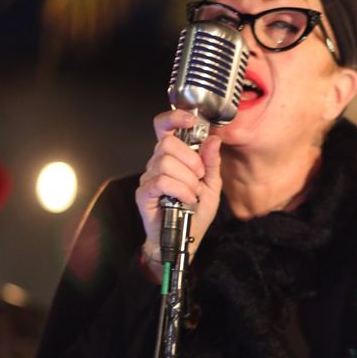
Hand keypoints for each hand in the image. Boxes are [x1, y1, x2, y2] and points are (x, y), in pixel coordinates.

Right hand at [136, 110, 222, 272]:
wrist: (186, 239)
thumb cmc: (195, 212)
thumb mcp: (212, 185)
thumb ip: (211, 162)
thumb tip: (213, 139)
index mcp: (173, 156)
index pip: (164, 126)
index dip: (174, 118)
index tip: (190, 121)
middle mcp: (157, 163)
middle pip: (168, 143)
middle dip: (190, 159)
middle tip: (199, 177)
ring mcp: (149, 177)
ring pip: (166, 163)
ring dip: (187, 179)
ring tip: (193, 193)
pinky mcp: (143, 194)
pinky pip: (161, 181)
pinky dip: (180, 190)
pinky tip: (186, 199)